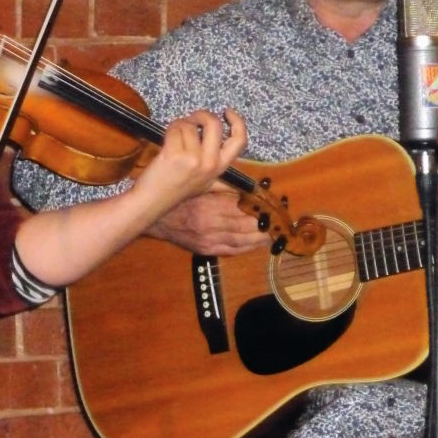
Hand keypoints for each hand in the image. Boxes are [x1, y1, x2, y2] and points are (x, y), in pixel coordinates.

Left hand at [130, 109, 247, 220]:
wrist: (153, 201)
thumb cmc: (176, 189)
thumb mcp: (205, 184)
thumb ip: (219, 173)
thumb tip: (231, 158)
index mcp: (220, 168)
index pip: (239, 141)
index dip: (237, 122)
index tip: (227, 112)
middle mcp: (210, 163)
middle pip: (214, 124)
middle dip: (201, 115)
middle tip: (192, 119)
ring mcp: (193, 159)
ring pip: (189, 125)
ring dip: (179, 124)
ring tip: (174, 136)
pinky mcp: (175, 155)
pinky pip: (175, 129)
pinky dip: (169, 129)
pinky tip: (166, 140)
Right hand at [146, 188, 271, 255]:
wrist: (156, 219)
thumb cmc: (179, 198)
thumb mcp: (201, 186)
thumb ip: (226, 188)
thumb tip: (252, 189)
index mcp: (210, 207)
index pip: (244, 209)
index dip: (263, 208)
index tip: (277, 205)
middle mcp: (211, 226)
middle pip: (247, 227)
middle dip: (267, 224)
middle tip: (282, 221)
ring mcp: (209, 240)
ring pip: (243, 241)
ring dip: (262, 238)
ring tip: (276, 233)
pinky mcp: (207, 250)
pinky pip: (233, 251)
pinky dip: (249, 248)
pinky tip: (259, 243)